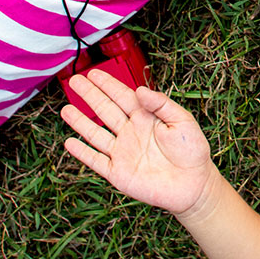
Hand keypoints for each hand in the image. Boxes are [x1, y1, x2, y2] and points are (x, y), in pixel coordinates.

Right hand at [62, 70, 219, 217]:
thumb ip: (161, 104)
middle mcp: (131, 132)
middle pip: (106, 110)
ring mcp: (123, 152)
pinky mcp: (118, 173)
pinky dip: (82, 153)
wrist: (193, 185)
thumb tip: (140, 89)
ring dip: (80, 122)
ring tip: (65, 109)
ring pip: (96, 134)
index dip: (108, 85)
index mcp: (146, 118)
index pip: (123, 97)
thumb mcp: (182, 121)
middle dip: (90, 95)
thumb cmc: (192, 151)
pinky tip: (69, 143)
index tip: (94, 73)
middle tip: (74, 81)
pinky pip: (96, 161)